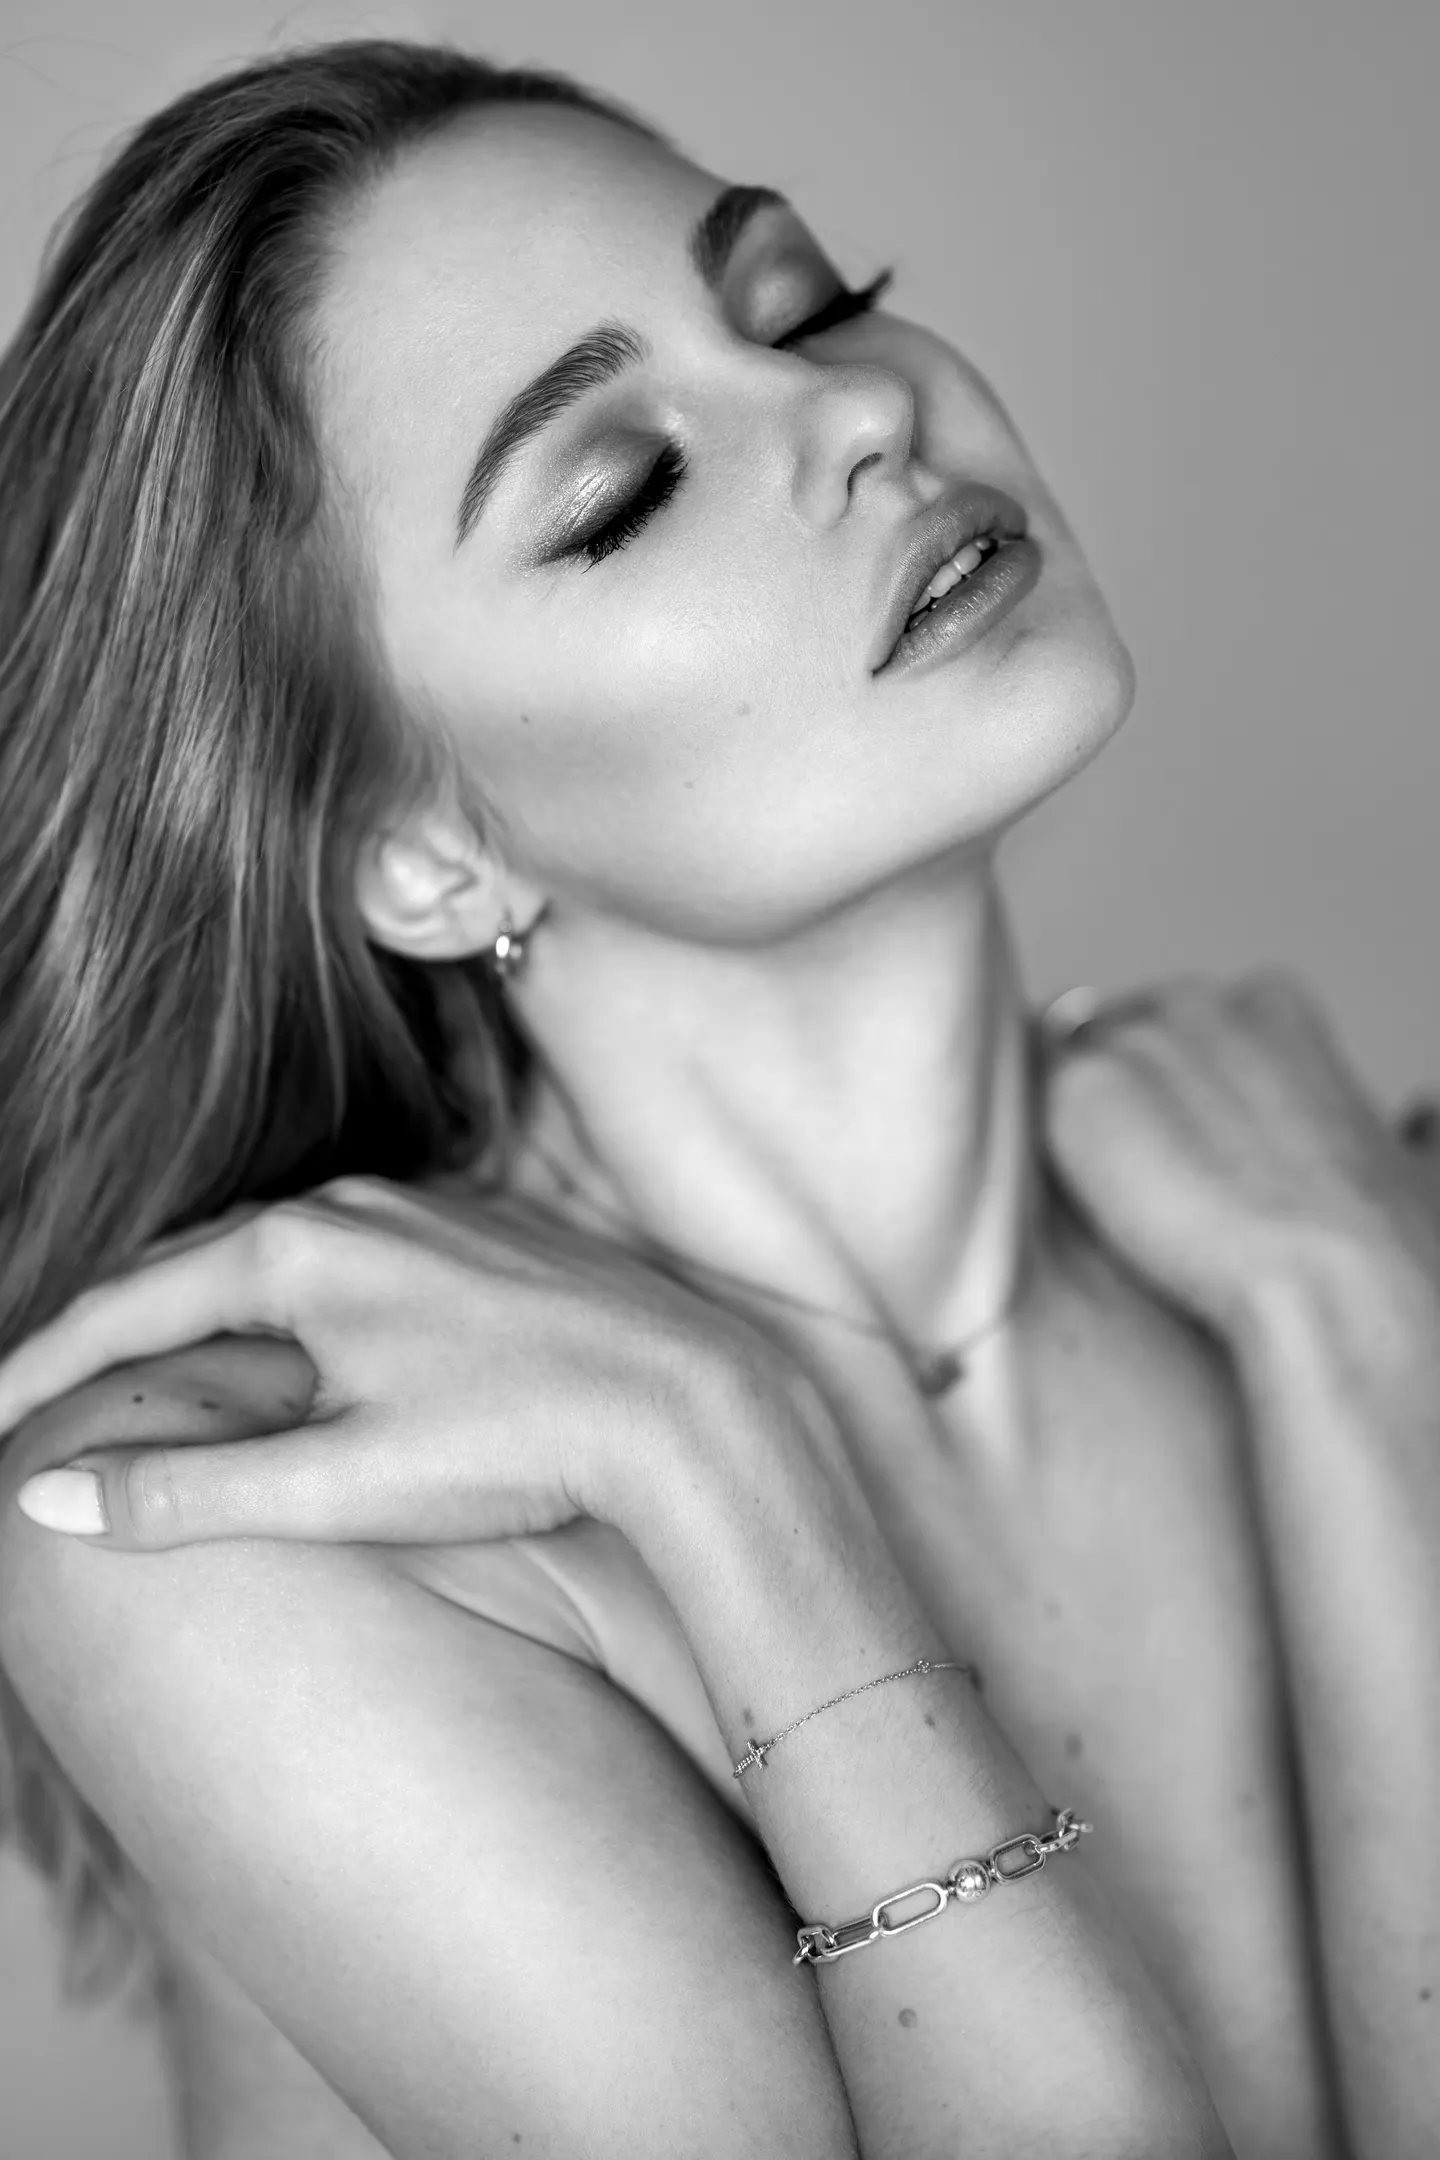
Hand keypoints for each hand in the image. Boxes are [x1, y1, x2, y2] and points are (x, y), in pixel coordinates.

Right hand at [1, 1175, 809, 1550]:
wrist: (688, 1402)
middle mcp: (350, 1207)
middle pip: (187, 1258)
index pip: (125, 1304)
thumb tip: (48, 1502)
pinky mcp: (479, 1228)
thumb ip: (189, 1490)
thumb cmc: (521, 1443)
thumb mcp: (341, 1482)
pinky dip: (283, 1289)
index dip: (42, 1364)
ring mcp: (422, 1208)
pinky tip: (295, 1334)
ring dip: (197, 1300)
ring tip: (151, 1362)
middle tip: (46, 1390)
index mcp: (296, 1255)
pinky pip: (344, 1246)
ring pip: (270, 1247)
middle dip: (107, 1323)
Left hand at [1041, 971, 1439, 1338]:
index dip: (1171, 1098)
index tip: (1191, 1160)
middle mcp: (1197, 999)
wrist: (1339, 1289)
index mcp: (1273, 1004)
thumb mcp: (1391, 1150)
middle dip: (1118, 1105)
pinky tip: (1093, 1207)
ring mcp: (1135, 1034)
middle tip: (1153, 1191)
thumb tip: (1416, 1117)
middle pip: (1110, 1034)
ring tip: (1127, 1207)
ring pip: (1062, 1069)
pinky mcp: (1080, 1085)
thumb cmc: (1376, 1247)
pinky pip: (1030, 1107)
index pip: (1174, 1025)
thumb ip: (1363, 1114)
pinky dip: (1050, 1158)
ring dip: (1079, 1132)